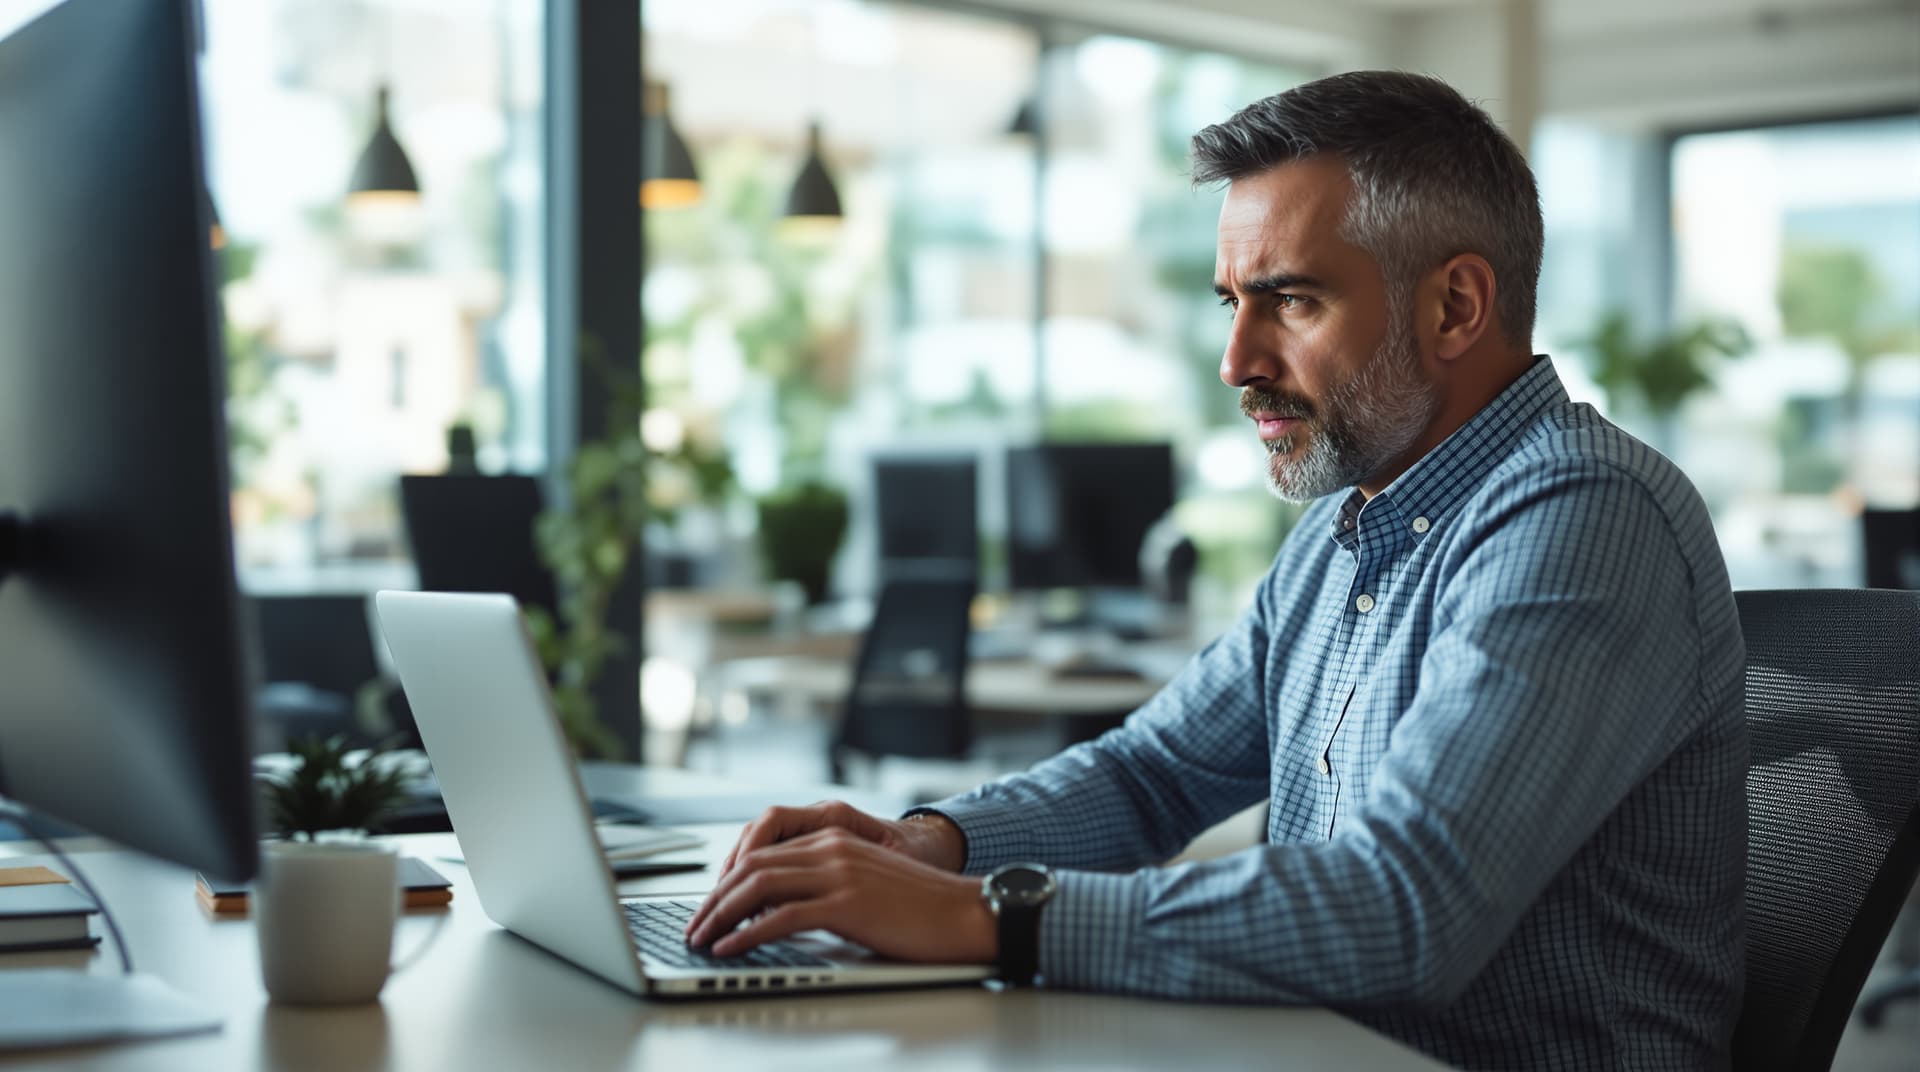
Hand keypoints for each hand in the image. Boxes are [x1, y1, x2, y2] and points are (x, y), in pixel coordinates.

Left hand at [684, 827, 996, 962]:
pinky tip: (731, 947)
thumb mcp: (868, 882)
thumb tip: (782, 911)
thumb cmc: (923, 907)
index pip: (763, 852)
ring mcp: (838, 873)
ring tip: (702, 939)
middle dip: (714, 898)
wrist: (966, 912)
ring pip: (759, 886)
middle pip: (752, 866)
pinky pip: (782, 916)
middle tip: (695, 926)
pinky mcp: (847, 904)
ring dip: (722, 914)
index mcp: (835, 838)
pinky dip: (748, 933)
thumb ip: (828, 884)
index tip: (709, 907)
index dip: (727, 880)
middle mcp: (832, 848)